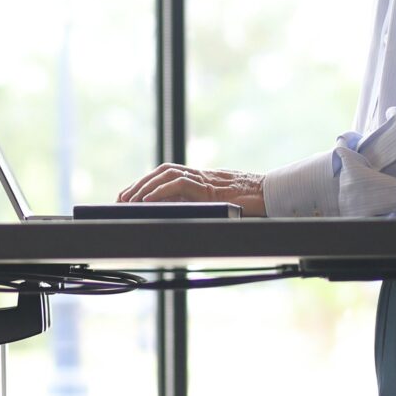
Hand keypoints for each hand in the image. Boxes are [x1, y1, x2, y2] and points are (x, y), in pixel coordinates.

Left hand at [117, 165, 266, 216]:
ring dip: (144, 187)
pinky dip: (160, 192)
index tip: (128, 196)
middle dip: (138, 184)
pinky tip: (147, 202)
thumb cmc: (255, 207)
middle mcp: (203, 176)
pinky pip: (179, 185)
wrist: (276, 196)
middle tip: (119, 200)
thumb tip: (184, 224)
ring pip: (167, 174)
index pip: (168, 174)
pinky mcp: (210, 188)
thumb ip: (206, 209)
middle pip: (163, 171)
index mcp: (204, 180)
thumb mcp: (225, 208)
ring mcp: (206, 180)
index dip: (147, 183)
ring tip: (128, 201)